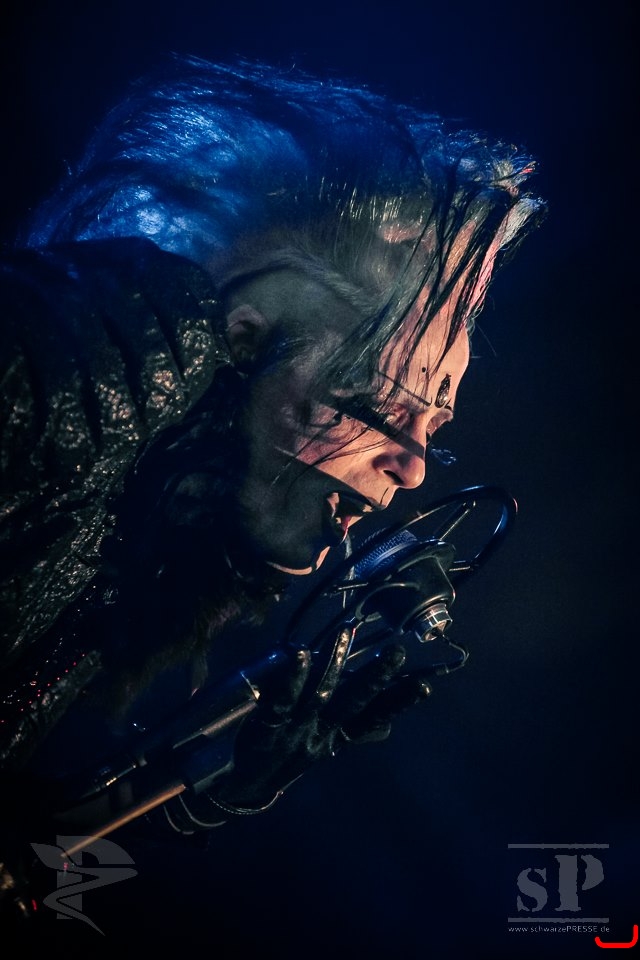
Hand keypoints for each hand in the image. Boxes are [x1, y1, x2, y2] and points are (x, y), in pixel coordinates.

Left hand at [209, 630, 433, 810]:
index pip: (372, 717)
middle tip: (396, 653)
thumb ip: (354, 732)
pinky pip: (281, 702)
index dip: (397, 702)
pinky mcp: (266, 729)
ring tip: (346, 635)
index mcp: (337, 737)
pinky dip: (293, 679)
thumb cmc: (290, 755)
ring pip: (319, 697)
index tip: (424, 686)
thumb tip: (389, 727)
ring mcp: (294, 732)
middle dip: (375, 679)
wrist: (246, 786)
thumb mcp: (325, 746)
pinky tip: (301, 656)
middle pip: (352, 704)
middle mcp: (321, 734)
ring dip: (334, 665)